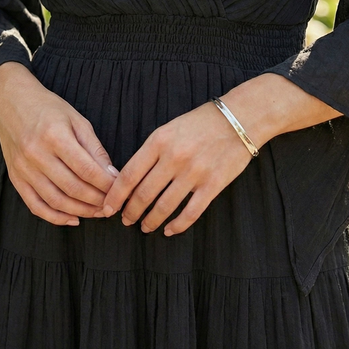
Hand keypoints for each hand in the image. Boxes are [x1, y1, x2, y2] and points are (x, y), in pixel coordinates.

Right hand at [0, 61, 118, 226]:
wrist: (11, 103)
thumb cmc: (48, 108)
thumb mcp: (77, 120)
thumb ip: (94, 148)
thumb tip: (111, 174)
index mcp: (55, 135)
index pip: (86, 169)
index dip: (106, 184)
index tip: (120, 189)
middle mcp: (37, 154)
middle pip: (72, 188)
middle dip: (97, 200)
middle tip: (113, 205)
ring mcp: (24, 168)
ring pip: (56, 201)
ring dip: (81, 211)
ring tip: (98, 212)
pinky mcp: (15, 178)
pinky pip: (35, 206)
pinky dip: (55, 217)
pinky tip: (73, 219)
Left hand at [99, 100, 255, 236]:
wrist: (240, 118)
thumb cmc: (202, 122)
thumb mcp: (170, 127)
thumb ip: (152, 150)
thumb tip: (131, 178)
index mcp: (159, 140)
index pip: (129, 174)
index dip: (116, 195)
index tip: (108, 207)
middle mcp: (174, 157)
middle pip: (144, 194)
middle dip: (131, 211)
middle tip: (125, 220)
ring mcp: (194, 173)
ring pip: (164, 206)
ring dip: (150, 221)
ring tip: (145, 227)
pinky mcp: (213, 185)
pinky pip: (190, 213)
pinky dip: (176, 225)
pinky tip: (168, 230)